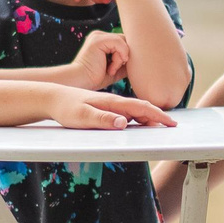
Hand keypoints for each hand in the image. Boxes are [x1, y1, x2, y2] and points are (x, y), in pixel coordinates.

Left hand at [50, 89, 173, 129]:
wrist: (51, 97)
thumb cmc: (65, 107)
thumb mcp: (82, 116)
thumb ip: (103, 119)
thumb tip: (124, 123)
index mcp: (111, 102)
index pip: (140, 107)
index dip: (157, 115)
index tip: (171, 122)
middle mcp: (113, 101)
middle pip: (141, 107)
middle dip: (158, 115)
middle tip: (172, 125)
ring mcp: (109, 104)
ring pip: (134, 109)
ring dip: (148, 116)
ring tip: (161, 124)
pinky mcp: (104, 108)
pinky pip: (125, 112)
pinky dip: (136, 116)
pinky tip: (138, 121)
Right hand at [61, 30, 130, 89]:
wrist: (81, 82)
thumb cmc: (96, 78)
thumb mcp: (116, 68)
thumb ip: (125, 61)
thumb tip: (141, 58)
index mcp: (103, 40)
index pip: (124, 41)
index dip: (127, 54)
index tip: (120, 68)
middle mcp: (100, 35)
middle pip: (126, 40)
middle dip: (125, 56)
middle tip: (115, 69)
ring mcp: (98, 36)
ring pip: (124, 41)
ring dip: (121, 58)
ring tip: (111, 69)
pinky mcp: (98, 39)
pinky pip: (119, 43)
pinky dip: (119, 58)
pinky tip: (110, 68)